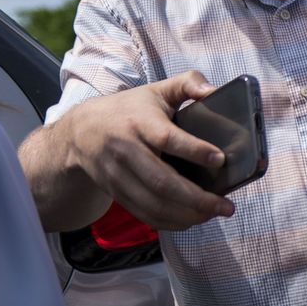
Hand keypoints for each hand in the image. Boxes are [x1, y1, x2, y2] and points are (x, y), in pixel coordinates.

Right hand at [64, 69, 233, 230]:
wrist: (80, 132)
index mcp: (139, 123)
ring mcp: (118, 176)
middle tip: (226, 205)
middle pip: (161, 182)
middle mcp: (126, 152)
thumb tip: (213, 90)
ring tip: (214, 214)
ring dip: (186, 215)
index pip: (167, 139)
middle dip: (196, 198)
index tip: (220, 160)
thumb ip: (188, 83)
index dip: (194, 150)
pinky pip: (143, 214)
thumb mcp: (157, 90)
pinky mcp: (116, 193)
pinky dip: (169, 222)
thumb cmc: (129, 110)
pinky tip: (192, 220)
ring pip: (153, 204)